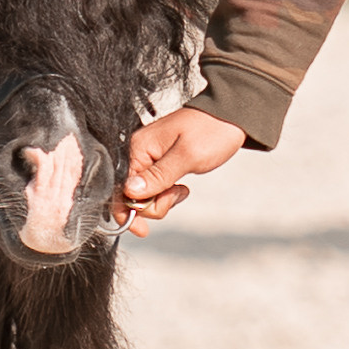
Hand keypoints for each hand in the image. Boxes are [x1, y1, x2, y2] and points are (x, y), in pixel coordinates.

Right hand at [116, 103, 246, 231]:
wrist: (230, 118)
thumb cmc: (211, 132)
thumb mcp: (187, 156)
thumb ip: (158, 176)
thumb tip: (130, 192)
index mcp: (138, 148)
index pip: (119, 188)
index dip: (128, 212)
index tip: (143, 230)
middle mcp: (138, 153)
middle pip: (131, 196)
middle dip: (154, 204)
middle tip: (177, 192)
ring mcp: (148, 159)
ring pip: (145, 196)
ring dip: (163, 199)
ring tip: (181, 188)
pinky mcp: (159, 164)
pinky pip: (156, 189)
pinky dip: (168, 194)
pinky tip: (181, 186)